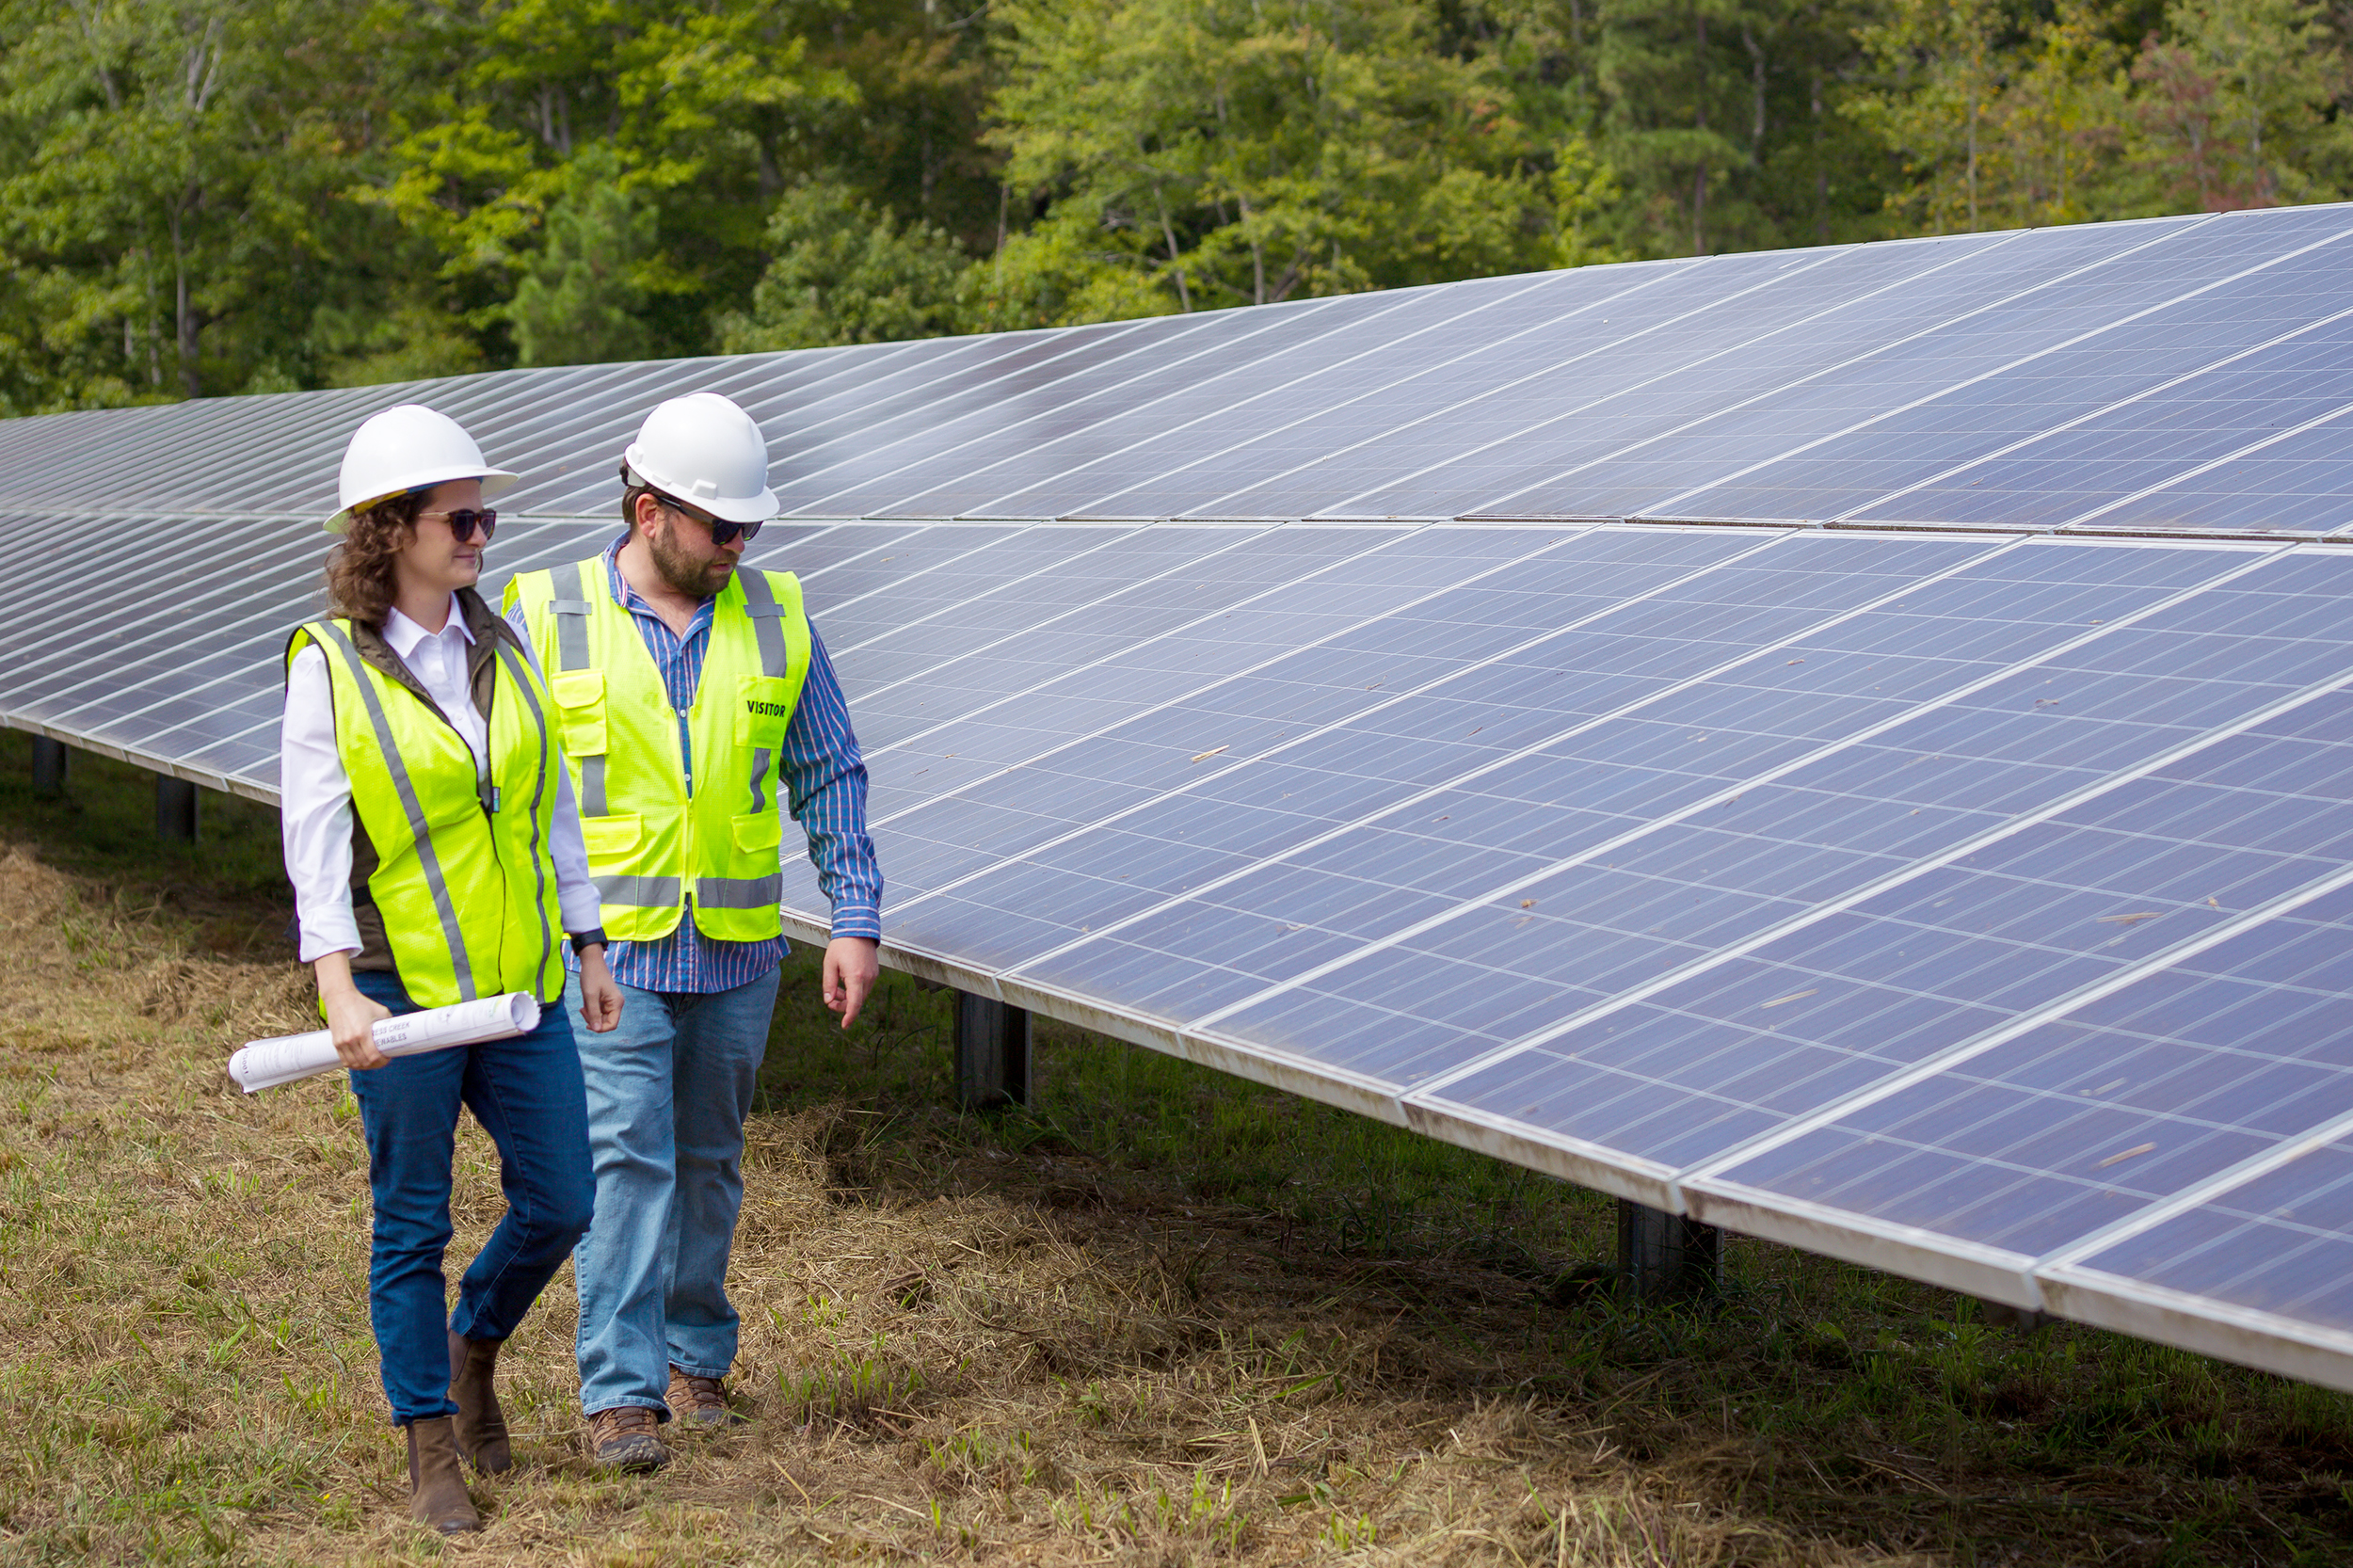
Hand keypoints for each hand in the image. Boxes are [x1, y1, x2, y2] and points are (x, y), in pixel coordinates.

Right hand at [315, 953, 391, 1069]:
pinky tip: (360, 1062)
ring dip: (364, 1066)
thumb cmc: (362, 1004)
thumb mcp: (381, 1011)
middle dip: (375, 1064)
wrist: (340, 998)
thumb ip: (388, 1024)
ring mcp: (341, 1042)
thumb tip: (399, 1033)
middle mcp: (350, 1040)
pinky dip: (353, 1064)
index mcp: (362, 1033)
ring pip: (354, 1064)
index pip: (373, 1056)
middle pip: (364, 1062)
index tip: (387, 1058)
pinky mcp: (335, 1042)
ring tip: (372, 1062)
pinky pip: (345, 1060)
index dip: (382, 1061)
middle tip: (382, 1060)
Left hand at [576, 945, 623, 1033]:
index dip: (600, 1028)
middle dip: (594, 1021)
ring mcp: (610, 1003)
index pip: (612, 1024)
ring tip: (583, 1007)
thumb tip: (596, 1028)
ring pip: (601, 1018)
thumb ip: (593, 1013)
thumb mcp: (590, 996)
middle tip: (583, 1011)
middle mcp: (616, 1004)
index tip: (588, 1024)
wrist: (591, 962)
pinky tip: (585, 1005)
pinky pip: (598, 1012)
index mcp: (616, 1003)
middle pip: (606, 1022)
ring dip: (591, 1016)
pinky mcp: (605, 1001)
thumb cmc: (592, 976)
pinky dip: (591, 1011)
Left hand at [821, 937, 878, 1028]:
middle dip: (844, 1004)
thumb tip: (828, 1000)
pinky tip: (845, 981)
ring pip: (861, 995)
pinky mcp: (874, 972)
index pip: (854, 1003)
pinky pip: (865, 987)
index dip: (850, 1016)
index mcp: (856, 976)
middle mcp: (868, 978)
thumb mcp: (829, 964)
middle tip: (831, 999)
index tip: (845, 1025)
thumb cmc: (842, 945)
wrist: (858, 930)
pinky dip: (855, 989)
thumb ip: (828, 984)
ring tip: (837, 986)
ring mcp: (873, 975)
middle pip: (857, 1001)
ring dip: (849, 996)